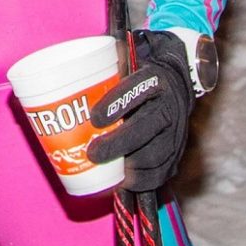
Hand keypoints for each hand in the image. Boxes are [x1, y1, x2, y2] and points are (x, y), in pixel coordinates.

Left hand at [87, 30, 206, 195]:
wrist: (177, 85)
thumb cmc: (140, 76)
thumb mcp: (126, 62)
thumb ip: (104, 66)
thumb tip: (68, 71)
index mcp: (155, 78)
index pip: (138, 88)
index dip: (116, 103)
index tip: (94, 118)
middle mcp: (169, 105)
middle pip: (147, 127)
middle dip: (118, 144)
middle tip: (92, 153)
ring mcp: (176, 131)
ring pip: (157, 154)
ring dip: (130, 167)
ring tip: (106, 171)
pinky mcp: (177, 153)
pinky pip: (163, 173)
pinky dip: (142, 181)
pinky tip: (124, 183)